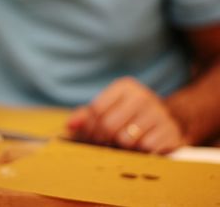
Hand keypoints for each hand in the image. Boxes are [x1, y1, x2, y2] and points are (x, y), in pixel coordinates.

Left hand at [67, 77, 185, 153]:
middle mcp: (143, 96)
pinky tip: (145, 145)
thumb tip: (69, 125)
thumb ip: (84, 116)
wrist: (165, 120)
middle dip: (104, 138)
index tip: (94, 133)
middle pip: (109, 125)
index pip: (96, 109)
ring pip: (126, 140)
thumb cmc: (127, 116)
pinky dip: (142, 152)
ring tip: (129, 140)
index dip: (90, 126)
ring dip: (124, 146)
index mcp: (125, 87)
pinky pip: (146, 150)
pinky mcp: (171, 132)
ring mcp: (159, 113)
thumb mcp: (107, 110)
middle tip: (109, 141)